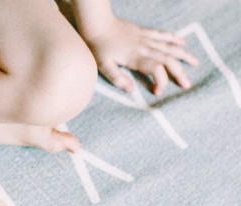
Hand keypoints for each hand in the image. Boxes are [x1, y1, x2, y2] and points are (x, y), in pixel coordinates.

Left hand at [83, 18, 199, 94]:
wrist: (97, 25)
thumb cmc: (98, 48)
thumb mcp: (103, 66)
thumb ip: (117, 79)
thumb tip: (132, 90)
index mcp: (136, 58)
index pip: (156, 70)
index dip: (161, 81)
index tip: (158, 92)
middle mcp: (145, 48)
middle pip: (168, 60)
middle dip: (179, 73)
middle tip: (187, 85)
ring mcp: (146, 38)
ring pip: (170, 47)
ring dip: (184, 55)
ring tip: (195, 63)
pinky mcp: (144, 32)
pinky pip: (162, 34)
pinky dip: (174, 38)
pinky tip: (182, 42)